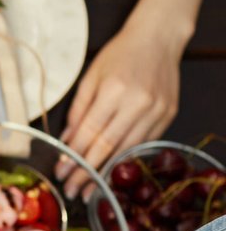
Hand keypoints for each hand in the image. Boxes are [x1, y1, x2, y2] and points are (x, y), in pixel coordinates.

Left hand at [58, 15, 185, 198]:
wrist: (158, 40)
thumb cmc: (119, 55)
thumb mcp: (90, 77)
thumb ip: (79, 110)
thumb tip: (66, 141)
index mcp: (115, 91)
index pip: (90, 133)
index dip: (75, 157)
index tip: (61, 173)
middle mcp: (138, 103)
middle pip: (108, 146)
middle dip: (88, 172)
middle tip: (73, 191)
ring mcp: (157, 110)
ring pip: (128, 149)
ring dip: (107, 171)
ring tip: (91, 189)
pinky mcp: (168, 115)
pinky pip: (143, 142)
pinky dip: (126, 157)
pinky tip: (113, 170)